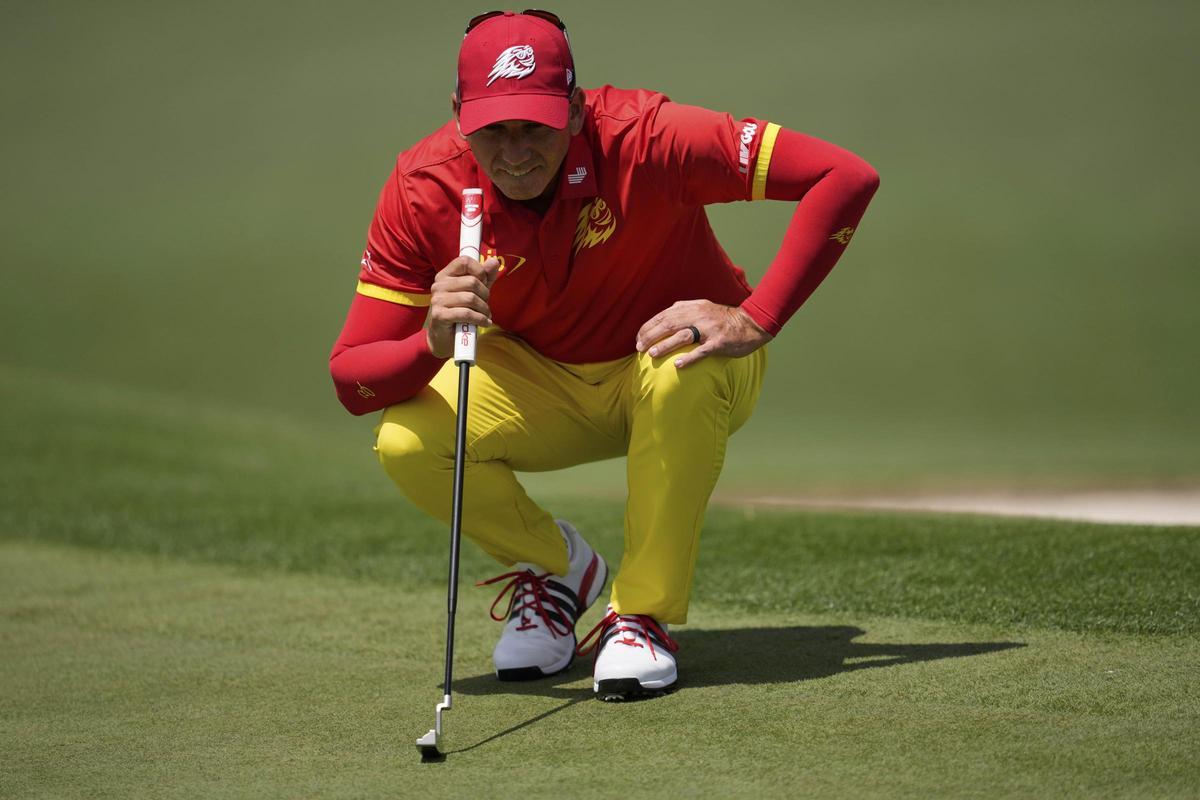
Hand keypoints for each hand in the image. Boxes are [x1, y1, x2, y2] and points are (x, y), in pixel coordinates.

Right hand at [426, 256, 500, 358]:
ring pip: (470, 298)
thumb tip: (494, 261)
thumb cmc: (460, 313)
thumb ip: (484, 278)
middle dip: (485, 295)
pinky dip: (480, 319)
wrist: (444, 338)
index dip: (479, 270)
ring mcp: (437, 300)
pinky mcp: (439, 315)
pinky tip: (484, 323)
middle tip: (486, 305)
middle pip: (472, 281)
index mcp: (445, 275)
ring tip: (485, 315)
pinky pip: (466, 313)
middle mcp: (439, 285)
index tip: (484, 282)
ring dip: (484, 309)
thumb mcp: (475, 293)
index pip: (464, 261)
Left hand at [635, 300, 772, 367]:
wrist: (751, 324)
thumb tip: (668, 312)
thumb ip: (686, 308)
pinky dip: (689, 358)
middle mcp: (699, 316)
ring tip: (652, 354)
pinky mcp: (719, 342)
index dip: (649, 326)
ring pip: (683, 336)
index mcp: (693, 307)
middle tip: (639, 347)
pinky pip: (702, 351)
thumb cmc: (725, 319)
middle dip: (651, 335)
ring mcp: (709, 329)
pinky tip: (678, 364)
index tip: (638, 337)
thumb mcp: (704, 307)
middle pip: (669, 324)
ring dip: (665, 345)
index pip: (664, 315)